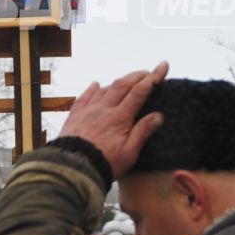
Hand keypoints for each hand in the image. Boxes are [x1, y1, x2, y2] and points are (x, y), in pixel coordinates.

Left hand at [59, 62, 168, 178]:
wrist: (72, 168)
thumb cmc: (103, 164)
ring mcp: (88, 110)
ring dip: (117, 82)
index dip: (153, 77)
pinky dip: (92, 89)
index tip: (162, 66)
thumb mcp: (129, 153)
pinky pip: (84, 97)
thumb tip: (158, 115)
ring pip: (104, 89)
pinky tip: (96, 85)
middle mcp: (103, 109)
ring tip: (126, 80)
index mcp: (119, 117)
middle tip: (147, 72)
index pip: (140, 91)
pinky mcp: (75, 116)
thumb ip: (143, 132)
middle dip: (137, 75)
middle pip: (122, 85)